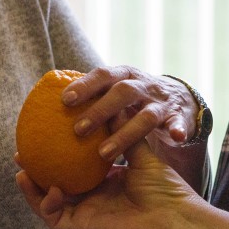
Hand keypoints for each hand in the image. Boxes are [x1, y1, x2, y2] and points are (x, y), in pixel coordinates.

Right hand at [16, 139, 198, 228]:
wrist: (173, 220)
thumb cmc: (165, 190)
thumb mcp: (141, 155)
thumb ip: (123, 132)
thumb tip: (112, 105)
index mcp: (107, 185)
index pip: (78, 168)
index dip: (61, 153)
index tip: (48, 132)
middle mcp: (93, 201)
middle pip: (57, 184)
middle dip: (38, 169)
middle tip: (23, 149)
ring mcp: (84, 216)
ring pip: (48, 202)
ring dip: (32, 185)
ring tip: (20, 166)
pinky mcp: (79, 228)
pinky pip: (51, 215)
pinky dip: (42, 200)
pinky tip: (38, 183)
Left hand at [62, 66, 199, 160]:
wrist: (178, 98)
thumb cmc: (133, 100)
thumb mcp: (113, 92)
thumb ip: (90, 97)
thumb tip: (48, 110)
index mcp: (123, 76)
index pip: (102, 75)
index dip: (85, 85)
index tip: (65, 99)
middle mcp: (142, 85)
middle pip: (122, 92)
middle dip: (100, 110)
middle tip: (78, 130)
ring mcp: (161, 101)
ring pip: (146, 115)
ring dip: (126, 133)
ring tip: (104, 153)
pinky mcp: (179, 116)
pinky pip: (180, 123)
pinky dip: (179, 128)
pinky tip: (176, 137)